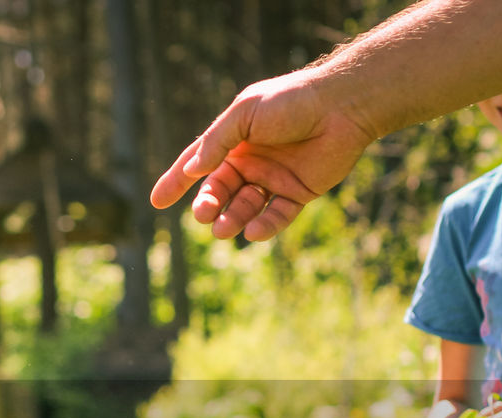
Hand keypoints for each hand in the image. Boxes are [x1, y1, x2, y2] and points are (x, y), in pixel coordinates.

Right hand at [150, 69, 375, 240]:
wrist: (344, 105)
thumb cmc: (292, 101)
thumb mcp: (245, 114)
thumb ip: (217, 141)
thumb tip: (191, 170)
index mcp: (234, 141)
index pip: (198, 164)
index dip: (176, 181)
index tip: (157, 201)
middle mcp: (251, 162)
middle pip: (219, 191)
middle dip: (208, 205)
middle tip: (204, 215)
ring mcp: (274, 179)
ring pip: (244, 208)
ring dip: (232, 220)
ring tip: (223, 229)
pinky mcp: (299, 193)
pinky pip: (277, 216)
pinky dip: (264, 227)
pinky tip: (254, 232)